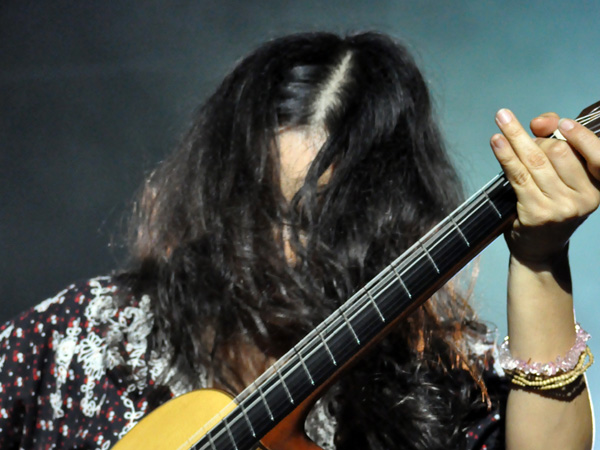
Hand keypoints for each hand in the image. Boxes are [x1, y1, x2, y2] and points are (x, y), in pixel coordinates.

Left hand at [490, 109, 599, 264]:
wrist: (539, 248)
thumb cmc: (551, 205)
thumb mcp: (564, 178)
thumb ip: (559, 145)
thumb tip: (540, 123)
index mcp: (599, 186)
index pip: (597, 154)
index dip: (580, 135)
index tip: (561, 123)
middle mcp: (586, 198)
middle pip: (560, 152)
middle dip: (539, 139)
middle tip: (523, 140)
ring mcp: (561, 207)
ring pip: (536, 161)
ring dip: (516, 136)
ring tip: (501, 117)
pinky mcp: (536, 213)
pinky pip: (518, 175)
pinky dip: (505, 155)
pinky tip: (496, 140)